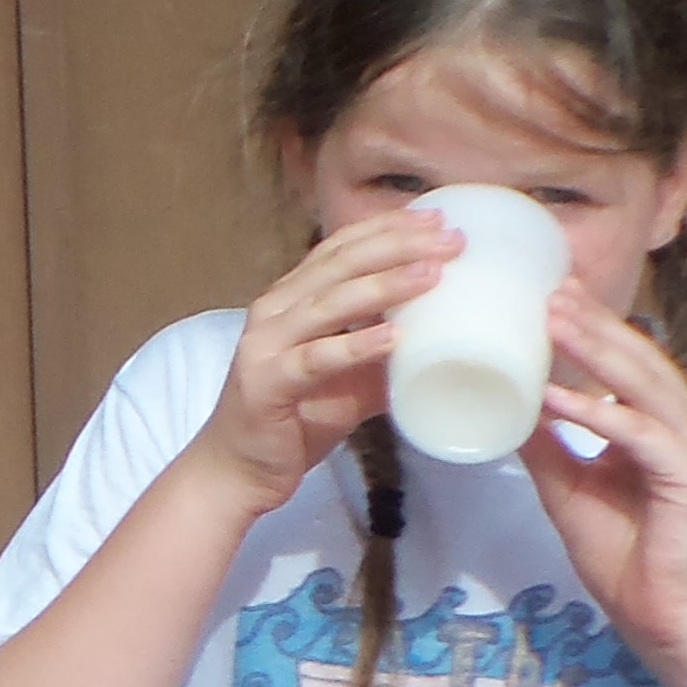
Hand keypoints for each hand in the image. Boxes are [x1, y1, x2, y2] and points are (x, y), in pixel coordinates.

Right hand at [194, 210, 455, 514]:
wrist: (236, 468)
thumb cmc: (292, 419)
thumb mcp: (347, 380)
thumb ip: (383, 357)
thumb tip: (444, 343)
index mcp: (290, 300)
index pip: (341, 248)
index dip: (387, 228)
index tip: (437, 218)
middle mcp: (274, 311)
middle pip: (339, 264)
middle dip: (397, 246)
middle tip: (450, 239)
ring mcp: (266, 345)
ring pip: (329, 303)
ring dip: (383, 285)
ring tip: (431, 274)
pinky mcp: (267, 383)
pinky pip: (315, 359)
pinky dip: (354, 346)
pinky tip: (392, 337)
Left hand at [521, 280, 686, 665]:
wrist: (662, 615)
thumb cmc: (623, 552)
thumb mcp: (567, 486)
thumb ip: (544, 444)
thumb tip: (506, 404)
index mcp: (657, 422)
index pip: (625, 358)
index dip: (591, 323)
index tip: (548, 289)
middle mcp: (681, 425)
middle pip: (637, 357)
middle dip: (592, 320)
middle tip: (548, 287)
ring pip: (643, 383)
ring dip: (597, 350)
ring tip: (552, 320)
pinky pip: (640, 434)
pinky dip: (599, 412)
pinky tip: (558, 398)